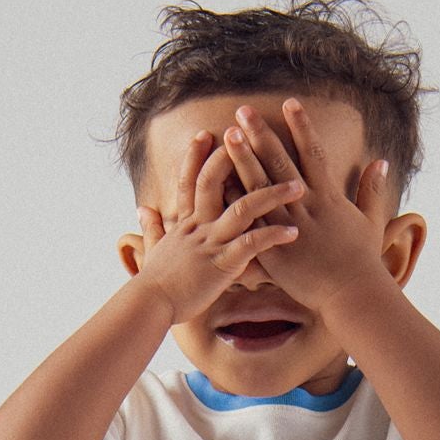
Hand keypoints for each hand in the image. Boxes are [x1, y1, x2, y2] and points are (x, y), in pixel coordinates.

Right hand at [134, 131, 305, 325]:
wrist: (150, 306)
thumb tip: (142, 209)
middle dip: (234, 156)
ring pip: (243, 208)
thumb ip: (151, 227)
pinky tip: (293, 232)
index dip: (196, 156)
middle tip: (253, 135)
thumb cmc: (155, 284)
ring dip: (272, 195)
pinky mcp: (222, 265)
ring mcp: (210, 243)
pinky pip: (251, 245)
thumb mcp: (151, 249)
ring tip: (297, 186)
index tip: (206, 134)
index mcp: (184, 223)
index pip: (189, 180)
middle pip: (215, 181)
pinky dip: (272, 236)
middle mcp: (198, 227)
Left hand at [219, 98, 393, 316]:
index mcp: (329, 198)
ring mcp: (289, 227)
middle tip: (243, 111)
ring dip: (244, 160)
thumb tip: (381, 162)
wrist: (353, 296)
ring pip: (261, 188)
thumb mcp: (372, 222)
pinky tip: (219, 187)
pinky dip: (237, 204)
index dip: (302, 126)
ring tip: (228, 136)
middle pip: (281, 163)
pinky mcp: (275, 251)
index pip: (314, 153)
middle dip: (262, 134)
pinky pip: (251, 223)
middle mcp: (307, 207)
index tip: (289, 103)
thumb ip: (372, 190)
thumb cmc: (362, 262)